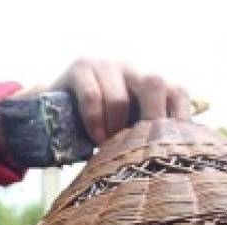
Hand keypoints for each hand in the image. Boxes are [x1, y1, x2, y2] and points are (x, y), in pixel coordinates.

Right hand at [23, 58, 190, 143]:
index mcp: (148, 81)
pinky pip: (92, 98)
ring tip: (108, 148)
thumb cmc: (95, 127)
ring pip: (119, 99)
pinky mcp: (79, 68)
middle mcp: (130, 67)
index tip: (171, 148)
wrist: (48, 112)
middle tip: (141, 148)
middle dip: (148, 119)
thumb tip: (176, 158)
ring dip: (113, 130)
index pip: (176, 92)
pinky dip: (95, 124)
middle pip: (154, 83)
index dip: (178, 119)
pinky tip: (96, 140)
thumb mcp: (126, 129)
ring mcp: (104, 64)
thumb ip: (147, 134)